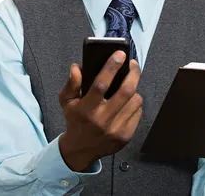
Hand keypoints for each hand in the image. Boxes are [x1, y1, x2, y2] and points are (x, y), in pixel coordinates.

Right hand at [58, 51, 142, 170]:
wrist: (81, 149)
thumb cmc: (75, 120)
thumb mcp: (66, 101)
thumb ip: (71, 84)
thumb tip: (76, 67)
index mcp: (86, 109)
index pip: (101, 84)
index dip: (111, 67)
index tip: (120, 54)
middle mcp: (102, 120)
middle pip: (126, 91)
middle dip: (133, 74)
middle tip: (133, 64)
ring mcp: (116, 129)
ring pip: (135, 101)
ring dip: (134, 89)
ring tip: (129, 85)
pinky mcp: (126, 136)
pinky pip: (138, 112)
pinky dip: (135, 104)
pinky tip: (127, 102)